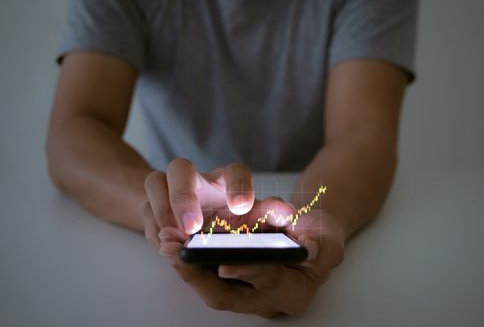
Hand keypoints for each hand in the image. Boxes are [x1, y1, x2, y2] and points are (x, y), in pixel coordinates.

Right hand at [140, 158, 290, 247]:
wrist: (207, 228)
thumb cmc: (237, 223)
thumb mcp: (257, 221)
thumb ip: (272, 216)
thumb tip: (290, 214)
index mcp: (229, 182)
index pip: (235, 171)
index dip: (237, 186)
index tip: (241, 208)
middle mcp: (198, 181)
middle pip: (180, 167)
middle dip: (182, 196)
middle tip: (192, 227)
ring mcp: (172, 191)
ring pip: (155, 181)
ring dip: (161, 210)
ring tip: (172, 239)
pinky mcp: (154, 204)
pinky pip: (144, 207)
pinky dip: (152, 227)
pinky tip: (165, 244)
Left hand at [155, 199, 344, 316]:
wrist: (308, 235)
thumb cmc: (320, 238)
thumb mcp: (330, 240)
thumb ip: (325, 246)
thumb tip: (309, 246)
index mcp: (290, 294)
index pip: (267, 286)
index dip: (248, 273)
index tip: (226, 264)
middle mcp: (262, 300)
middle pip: (226, 293)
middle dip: (198, 274)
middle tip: (175, 252)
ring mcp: (242, 289)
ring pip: (208, 283)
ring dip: (185, 264)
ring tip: (165, 241)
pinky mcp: (227, 275)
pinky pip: (202, 271)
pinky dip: (187, 256)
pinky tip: (171, 238)